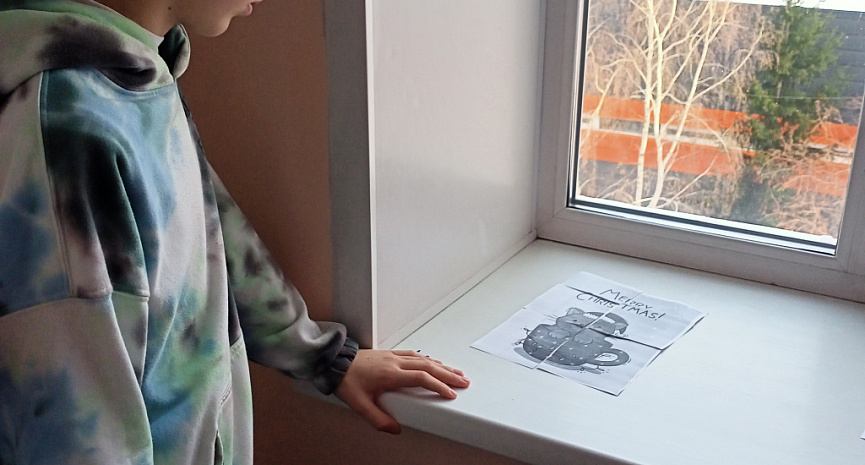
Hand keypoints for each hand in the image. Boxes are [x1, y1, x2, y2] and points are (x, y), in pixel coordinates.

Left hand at [334, 349, 469, 433]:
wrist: (333, 361)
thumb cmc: (346, 379)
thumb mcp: (359, 404)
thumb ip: (377, 419)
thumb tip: (395, 429)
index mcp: (390, 374)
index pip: (421, 378)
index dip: (438, 386)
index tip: (451, 394)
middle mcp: (395, 362)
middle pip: (429, 366)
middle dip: (448, 375)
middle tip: (464, 382)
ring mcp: (393, 356)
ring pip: (424, 359)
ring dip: (442, 366)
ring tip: (456, 373)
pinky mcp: (390, 354)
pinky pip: (415, 355)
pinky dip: (429, 360)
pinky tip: (434, 363)